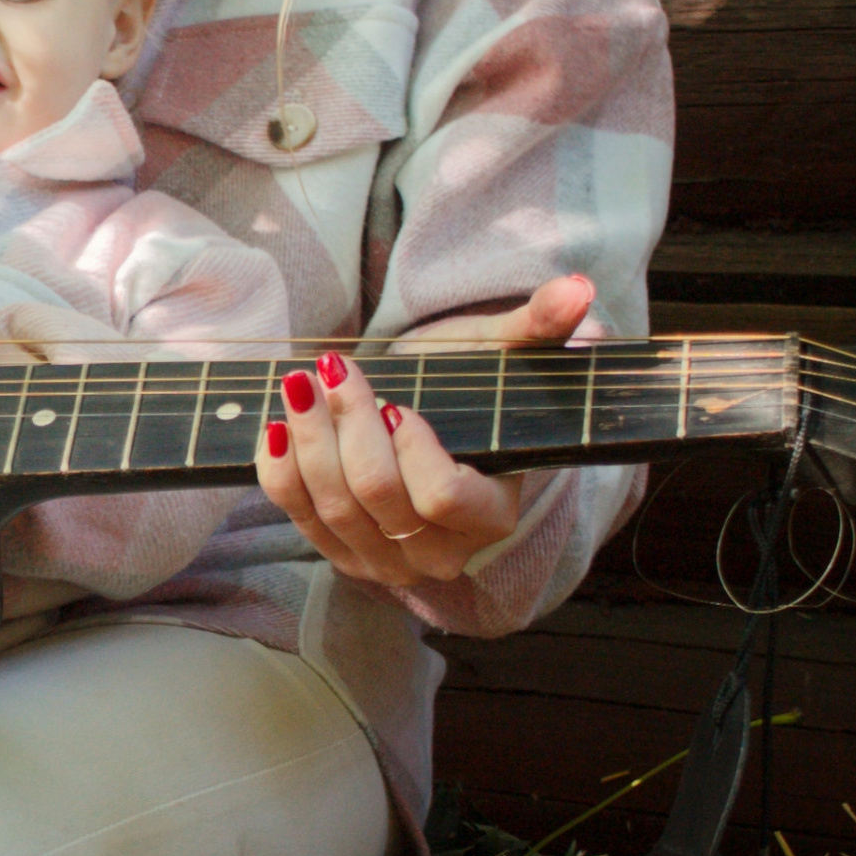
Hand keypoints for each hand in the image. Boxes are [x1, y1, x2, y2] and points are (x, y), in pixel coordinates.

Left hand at [255, 273, 593, 590]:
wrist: (431, 422)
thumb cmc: (469, 389)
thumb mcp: (504, 355)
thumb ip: (540, 327)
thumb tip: (578, 292)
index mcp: (493, 514)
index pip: (442, 496)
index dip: (412, 447)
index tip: (399, 401)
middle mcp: (442, 553)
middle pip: (378, 495)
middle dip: (348, 424)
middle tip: (333, 368)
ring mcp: (388, 563)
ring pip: (333, 506)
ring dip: (308, 438)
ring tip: (300, 383)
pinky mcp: (343, 555)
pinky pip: (298, 518)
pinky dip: (280, 470)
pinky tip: (277, 425)